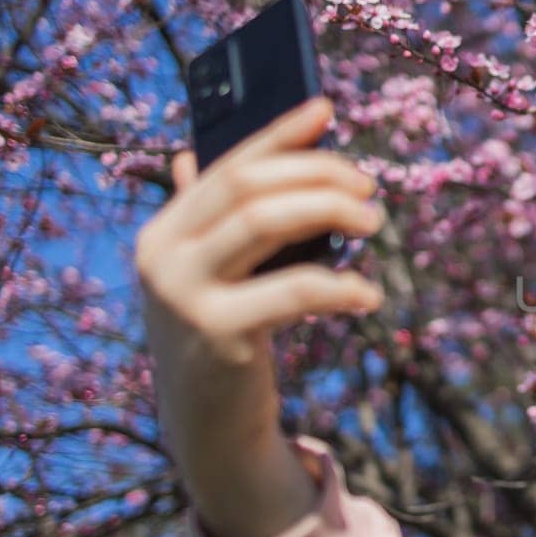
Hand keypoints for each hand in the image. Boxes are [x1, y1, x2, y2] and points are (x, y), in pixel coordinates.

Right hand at [136, 97, 383, 536]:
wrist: (209, 428)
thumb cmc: (225, 338)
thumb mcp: (212, 275)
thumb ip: (212, 220)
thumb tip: (200, 151)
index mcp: (164, 231)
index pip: (228, 164)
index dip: (278, 133)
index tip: (325, 108)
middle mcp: (162, 255)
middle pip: (249, 185)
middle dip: (318, 175)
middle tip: (370, 190)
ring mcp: (184, 295)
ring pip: (263, 220)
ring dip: (330, 210)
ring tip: (374, 224)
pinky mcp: (218, 335)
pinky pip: (293, 290)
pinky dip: (339, 284)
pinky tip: (366, 293)